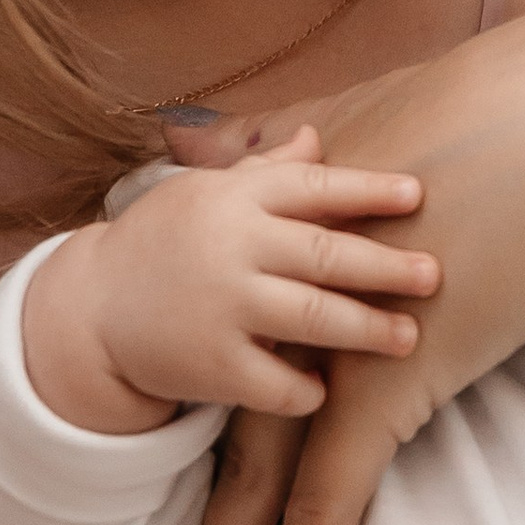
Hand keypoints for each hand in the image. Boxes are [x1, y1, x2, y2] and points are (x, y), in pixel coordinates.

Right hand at [19, 128, 438, 435]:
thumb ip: (267, 171)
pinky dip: (306, 389)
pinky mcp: (210, 366)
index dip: (368, 190)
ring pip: (310, 318)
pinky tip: (328, 389)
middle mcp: (230, 247)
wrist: (90, 310)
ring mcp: (220, 307)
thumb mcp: (206, 194)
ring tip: (409, 338)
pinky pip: (275, 384)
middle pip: (324, 254)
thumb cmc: (165, 243)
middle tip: (434, 275)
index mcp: (234, 198)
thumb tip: (316, 135)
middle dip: (385, 266)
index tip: (419, 194)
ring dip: (366, 329)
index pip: (312, 187)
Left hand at [163, 0, 524, 524]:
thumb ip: (277, 136)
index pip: (228, 362)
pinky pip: (321, 512)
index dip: (192, 433)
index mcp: (286, 248)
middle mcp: (289, 308)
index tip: (175, 492)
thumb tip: (182, 126)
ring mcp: (326, 353)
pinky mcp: (378, 392)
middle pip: (223, 442)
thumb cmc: (498, 116)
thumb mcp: (363, 114)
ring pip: (256, 492)